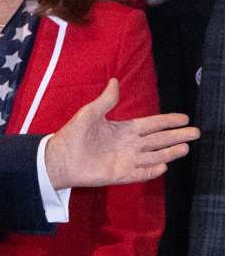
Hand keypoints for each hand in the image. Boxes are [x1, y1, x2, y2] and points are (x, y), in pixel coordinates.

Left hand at [44, 79, 195, 187]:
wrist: (59, 158)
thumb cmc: (73, 135)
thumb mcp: (90, 113)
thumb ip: (106, 100)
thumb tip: (114, 81)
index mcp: (124, 130)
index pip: (152, 124)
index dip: (168, 121)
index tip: (185, 117)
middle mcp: (129, 145)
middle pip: (159, 140)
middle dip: (177, 136)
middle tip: (196, 132)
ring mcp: (127, 160)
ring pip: (154, 156)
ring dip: (169, 152)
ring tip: (186, 147)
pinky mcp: (121, 175)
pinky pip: (141, 173)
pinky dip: (152, 171)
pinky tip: (163, 166)